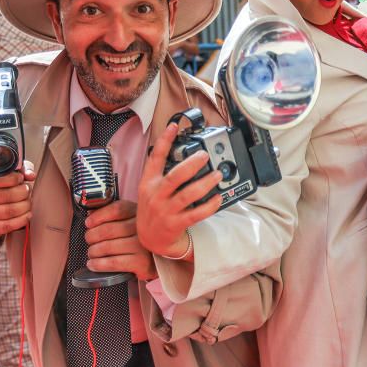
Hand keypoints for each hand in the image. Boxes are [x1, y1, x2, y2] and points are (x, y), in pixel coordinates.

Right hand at [0, 161, 34, 239]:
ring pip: (7, 211)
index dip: (12, 179)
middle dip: (22, 193)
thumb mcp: (2, 175)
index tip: (21, 179)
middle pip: (3, 196)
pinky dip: (21, 220)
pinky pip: (7, 225)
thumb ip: (18, 170)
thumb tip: (30, 175)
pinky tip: (26, 214)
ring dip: (24, 206)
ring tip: (28, 202)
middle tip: (27, 191)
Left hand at [85, 200, 156, 279]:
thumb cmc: (138, 241)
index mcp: (139, 215)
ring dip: (93, 251)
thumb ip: (113, 215)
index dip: (98, 216)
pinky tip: (92, 264)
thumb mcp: (129, 222)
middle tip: (89, 240)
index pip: (117, 209)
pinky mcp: (141, 262)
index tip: (88, 223)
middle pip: (109, 229)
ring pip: (108, 247)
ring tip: (91, 253)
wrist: (156, 262)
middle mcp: (142, 229)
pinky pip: (113, 262)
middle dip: (92, 236)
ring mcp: (142, 246)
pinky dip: (99, 264)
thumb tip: (91, 212)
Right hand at [136, 123, 223, 257]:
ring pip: (188, 194)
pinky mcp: (176, 224)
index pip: (154, 158)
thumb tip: (181, 154)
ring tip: (218, 175)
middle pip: (175, 176)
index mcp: (148, 183)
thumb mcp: (149, 190)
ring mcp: (165, 210)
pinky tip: (218, 198)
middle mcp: (156, 195)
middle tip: (205, 155)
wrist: (149, 240)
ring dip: (205, 184)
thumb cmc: (153, 210)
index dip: (164, 141)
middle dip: (192, 164)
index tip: (174, 126)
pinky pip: (195, 214)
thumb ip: (161, 174)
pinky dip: (209, 206)